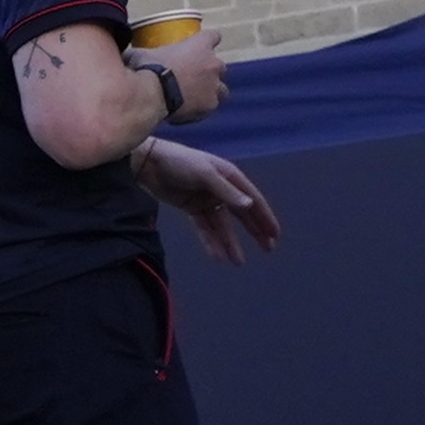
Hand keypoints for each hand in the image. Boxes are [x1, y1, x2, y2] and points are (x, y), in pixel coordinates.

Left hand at [135, 137, 281, 264]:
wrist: (148, 163)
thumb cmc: (179, 162)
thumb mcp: (205, 174)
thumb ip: (227, 191)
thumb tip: (250, 206)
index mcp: (230, 176)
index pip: (252, 199)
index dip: (265, 216)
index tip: (275, 234)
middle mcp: (222, 189)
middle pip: (242, 214)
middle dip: (255, 231)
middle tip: (268, 248)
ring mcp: (207, 200)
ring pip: (223, 225)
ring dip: (230, 242)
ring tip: (238, 261)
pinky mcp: (192, 209)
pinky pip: (204, 228)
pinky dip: (211, 241)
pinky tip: (217, 256)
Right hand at [137, 18, 231, 124]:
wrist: (153, 95)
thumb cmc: (147, 68)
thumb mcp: (140, 54)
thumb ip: (140, 52)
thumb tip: (125, 52)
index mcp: (200, 45)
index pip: (213, 36)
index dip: (207, 42)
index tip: (200, 47)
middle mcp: (213, 64)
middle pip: (220, 66)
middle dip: (209, 72)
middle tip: (192, 78)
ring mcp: (214, 86)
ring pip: (221, 90)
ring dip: (210, 92)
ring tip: (193, 98)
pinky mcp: (210, 105)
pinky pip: (209, 107)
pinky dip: (200, 110)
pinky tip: (186, 112)